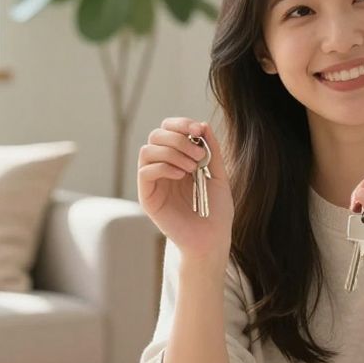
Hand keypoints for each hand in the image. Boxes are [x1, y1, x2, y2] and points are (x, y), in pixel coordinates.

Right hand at [137, 117, 233, 261]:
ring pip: (147, 150)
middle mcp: (162, 167)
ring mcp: (153, 182)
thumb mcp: (218, 174)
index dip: (181, 124)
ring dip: (172, 152)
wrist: (211, 238)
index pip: (168, 129)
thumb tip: (203, 124)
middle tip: (199, 155)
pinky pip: (145, 171)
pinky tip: (181, 175)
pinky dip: (164, 167)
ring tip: (192, 167)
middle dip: (178, 139)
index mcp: (178, 159)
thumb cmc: (215, 210)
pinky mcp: (147, 197)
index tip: (199, 130)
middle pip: (156, 135)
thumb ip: (211, 150)